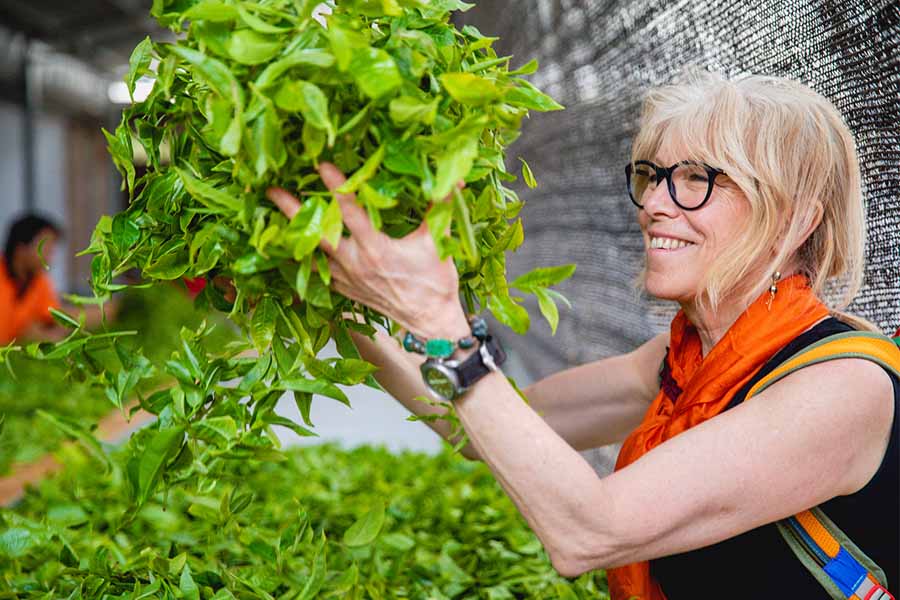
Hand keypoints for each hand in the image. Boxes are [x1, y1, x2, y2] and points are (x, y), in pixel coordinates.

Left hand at [266, 163, 469, 338]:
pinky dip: (304, 256)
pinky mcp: (344, 289)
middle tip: (272, 191)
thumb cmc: (435, 284)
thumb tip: (453, 179)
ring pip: (312, 252)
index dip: (337, 187)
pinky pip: (318, 271)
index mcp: (377, 249)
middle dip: (293, 211)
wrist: (430, 321)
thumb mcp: (438, 243)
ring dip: (294, 232)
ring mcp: (346, 278)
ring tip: (273, 212)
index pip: (351, 212)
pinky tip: (292, 243)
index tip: (321, 165)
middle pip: (317, 234)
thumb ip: (441, 207)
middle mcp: (355, 264)